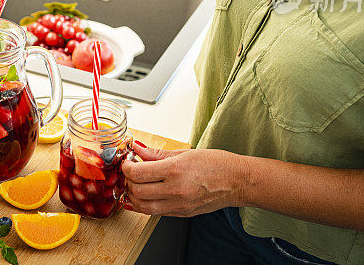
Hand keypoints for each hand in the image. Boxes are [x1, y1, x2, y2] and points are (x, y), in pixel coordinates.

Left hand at [121, 143, 248, 216]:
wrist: (237, 182)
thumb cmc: (216, 164)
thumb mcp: (185, 153)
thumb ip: (157, 153)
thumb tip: (138, 149)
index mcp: (175, 170)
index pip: (138, 173)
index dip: (127, 167)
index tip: (127, 162)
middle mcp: (175, 190)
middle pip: (137, 191)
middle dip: (128, 181)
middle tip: (130, 171)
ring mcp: (178, 205)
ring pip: (144, 207)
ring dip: (134, 196)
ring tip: (136, 184)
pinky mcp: (181, 214)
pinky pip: (156, 213)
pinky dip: (145, 205)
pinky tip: (145, 195)